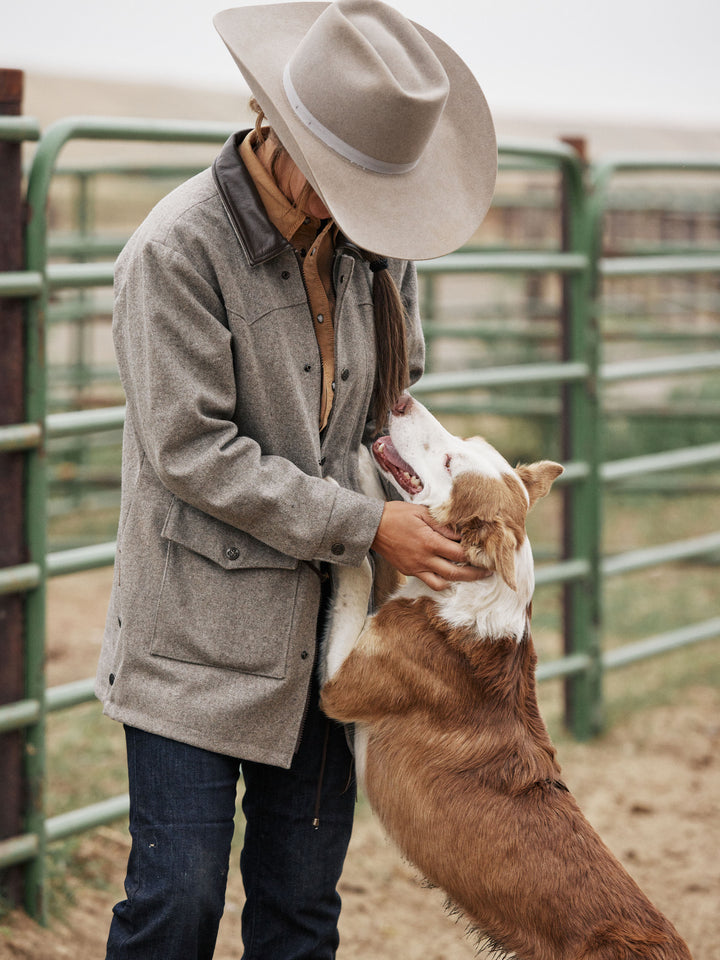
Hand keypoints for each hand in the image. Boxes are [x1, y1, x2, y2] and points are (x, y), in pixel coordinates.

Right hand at [370, 500, 491, 591]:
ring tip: (470, 576)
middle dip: (475, 574)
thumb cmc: (396, 515)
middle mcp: (425, 558)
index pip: (460, 554)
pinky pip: (429, 582)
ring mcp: (416, 568)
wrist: (372, 526)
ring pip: (443, 583)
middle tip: (488, 573)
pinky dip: (441, 582)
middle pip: (456, 573)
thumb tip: (461, 533)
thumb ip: (443, 524)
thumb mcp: (422, 512)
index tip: (486, 555)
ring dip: (459, 582)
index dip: (476, 556)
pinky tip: (449, 576)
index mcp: (430, 542)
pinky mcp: (409, 571)